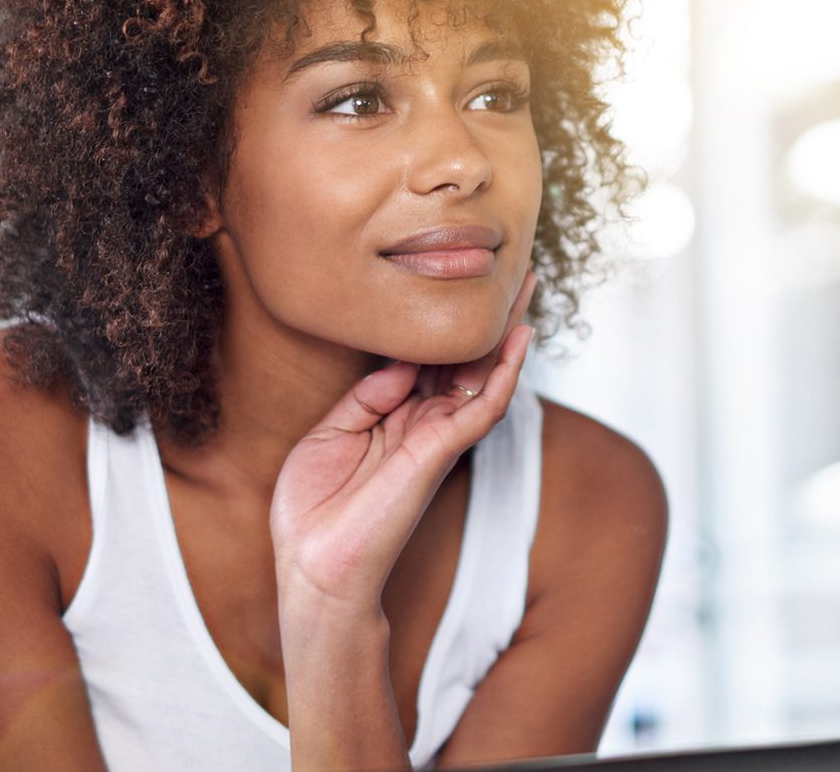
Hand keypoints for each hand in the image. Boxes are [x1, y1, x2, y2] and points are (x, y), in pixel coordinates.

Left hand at [269, 272, 536, 614]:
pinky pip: (482, 406)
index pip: (427, 361)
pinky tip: (519, 337)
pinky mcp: (440, 452)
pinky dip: (504, 371)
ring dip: (506, 332)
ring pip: (483, 376)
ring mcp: (435, 438)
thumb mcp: (327, 437)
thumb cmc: (314, 511)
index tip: (451, 279)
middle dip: (486, 318)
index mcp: (393, 419)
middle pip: (464, 361)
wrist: (313, 567)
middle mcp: (421, 425)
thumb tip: (402, 362)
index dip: (441, 323)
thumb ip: (366, 397)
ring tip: (525, 287)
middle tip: (510, 271)